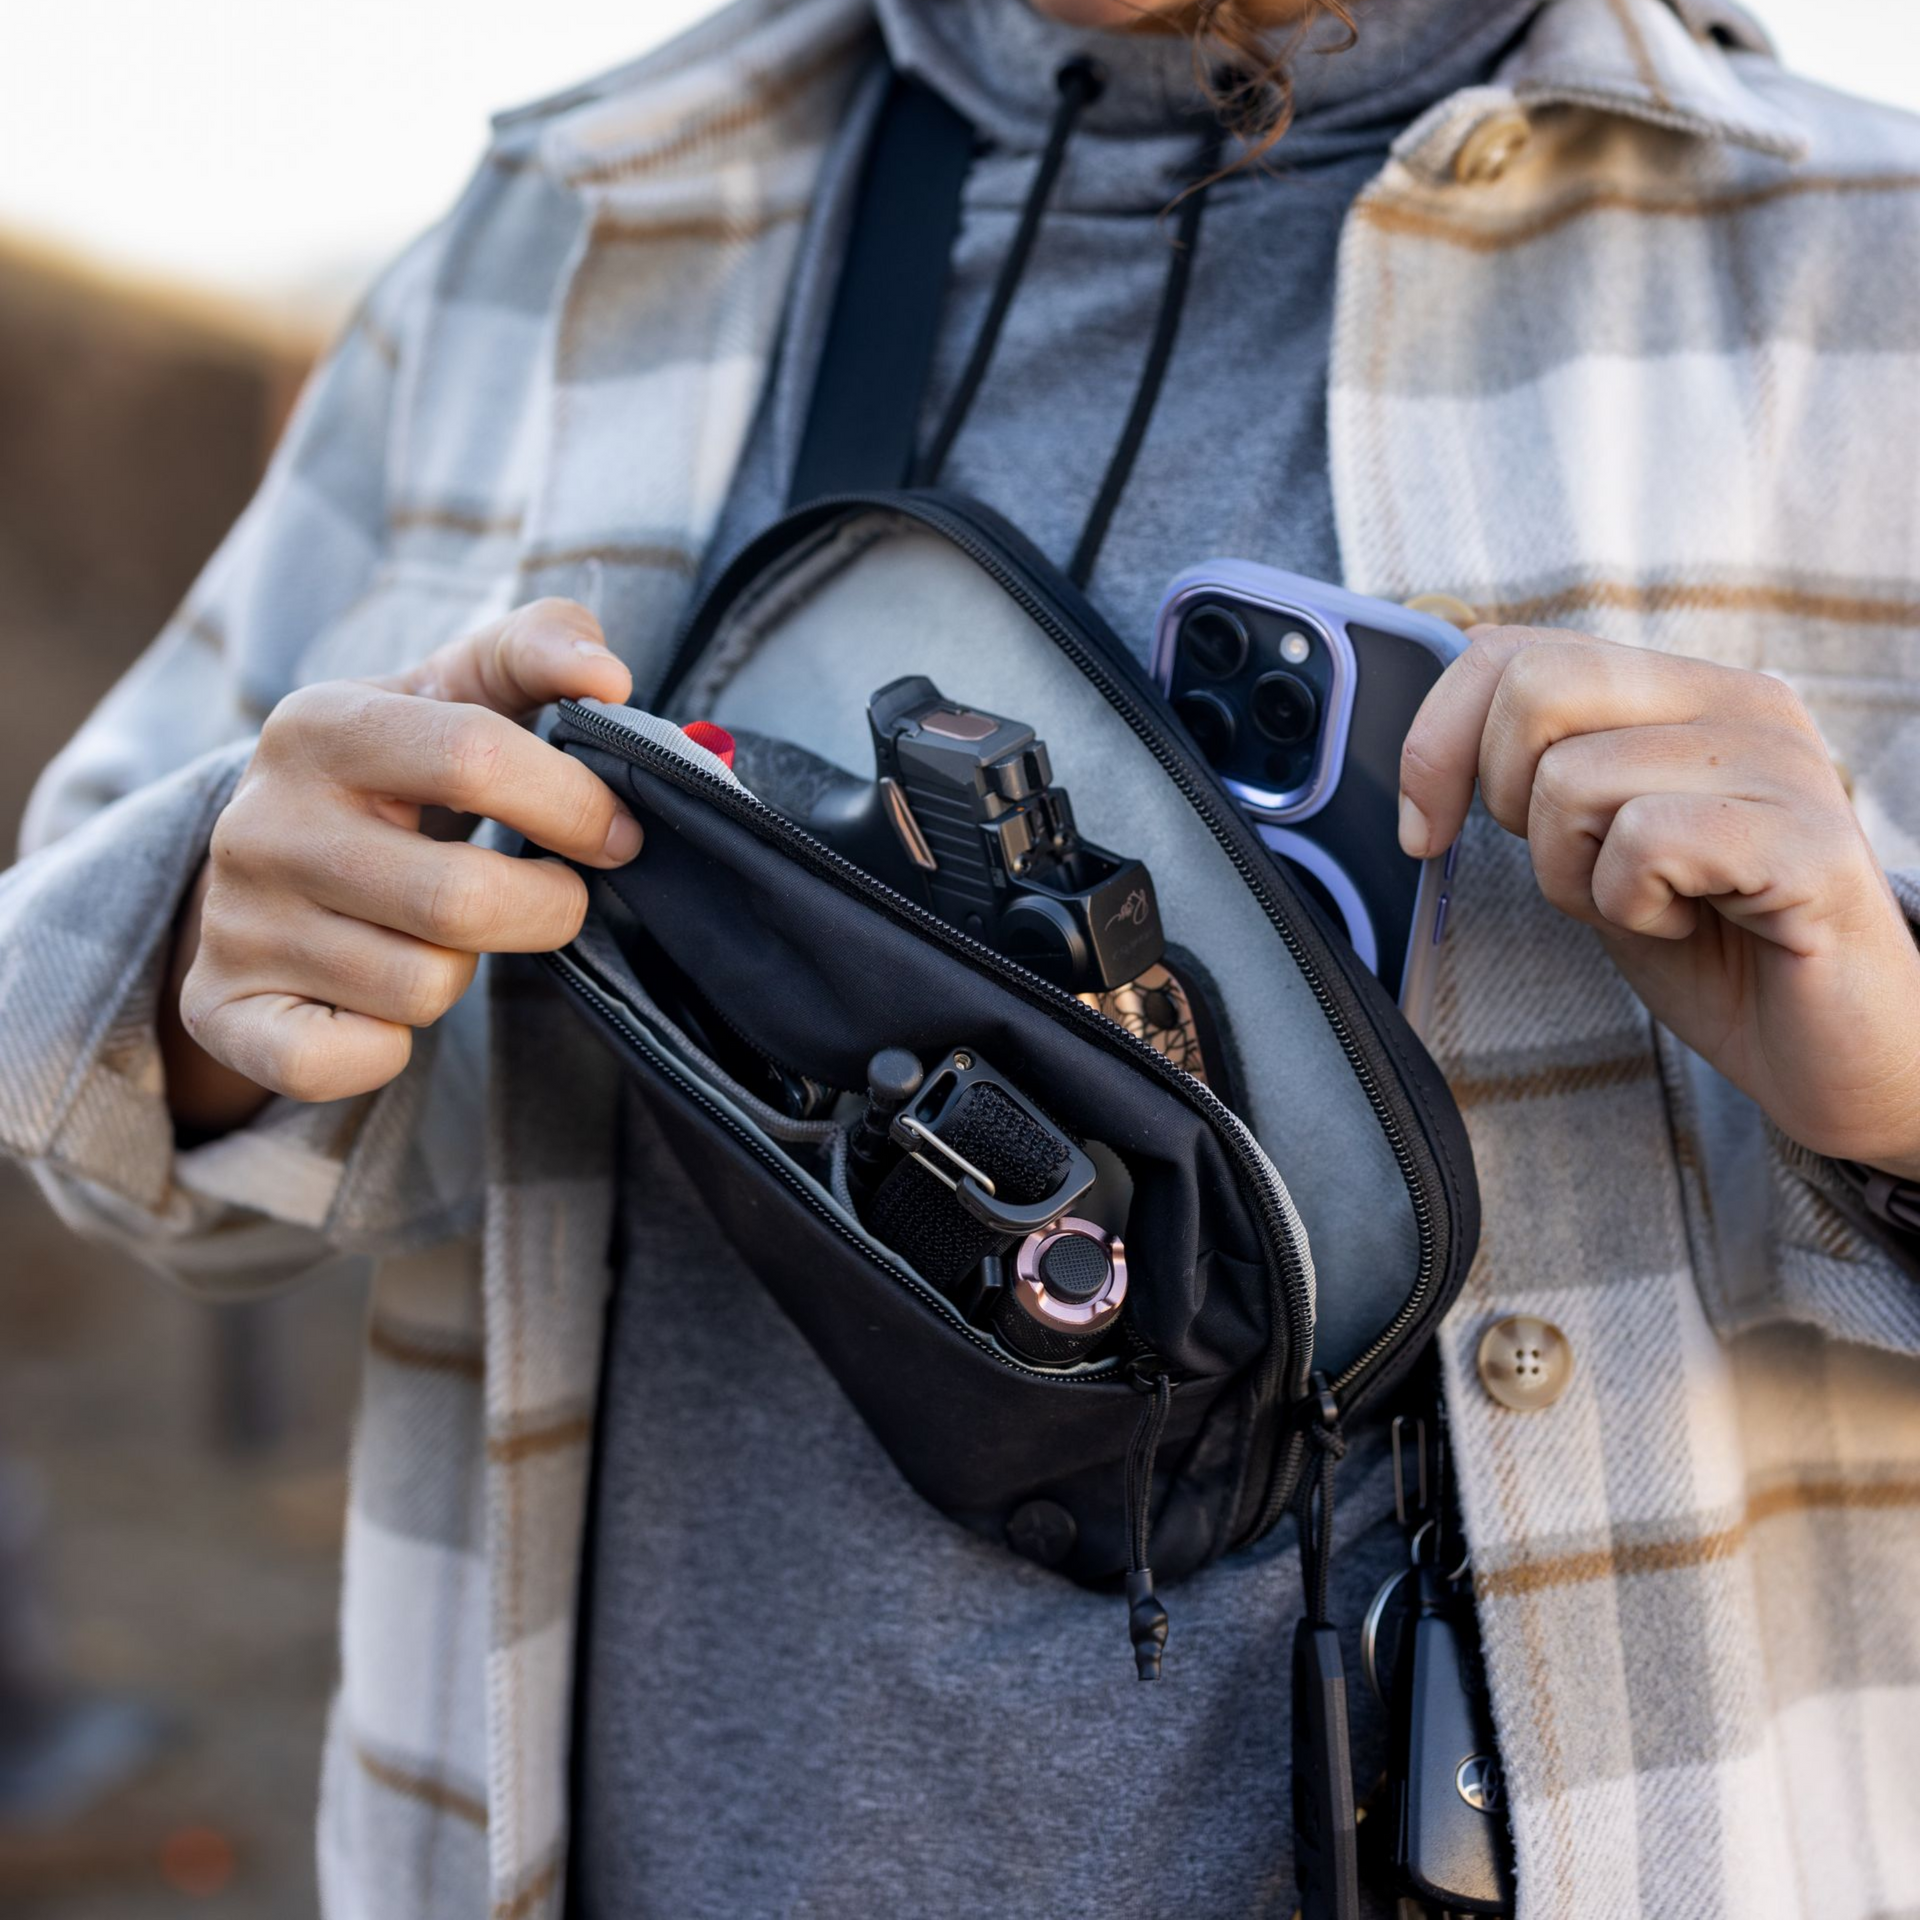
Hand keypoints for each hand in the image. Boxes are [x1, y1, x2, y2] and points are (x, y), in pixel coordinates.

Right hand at [161, 599, 637, 1129]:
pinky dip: (388, 1048)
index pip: (477, 755)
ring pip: (421, 988)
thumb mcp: (457, 688)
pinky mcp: (224, 1009)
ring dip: (463, 972)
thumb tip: (605, 674)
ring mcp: (236, 922)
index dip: (577, 804)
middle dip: (546, 909)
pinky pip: (346, 1061)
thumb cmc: (399, 771)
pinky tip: (381, 1001)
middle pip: (461, 900)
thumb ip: (538, 649)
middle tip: (554, 897)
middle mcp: (261, 823)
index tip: (618, 833)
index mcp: (322, 724)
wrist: (266, 859)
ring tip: (438, 933)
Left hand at [1398, 626, 1919, 1179]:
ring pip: (1572, 780)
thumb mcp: (1594, 848)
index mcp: (1682, 691)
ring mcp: (1779, 762)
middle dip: (1504, 800)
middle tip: (1573, 869)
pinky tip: (1689, 925)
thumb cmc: (1710, 950)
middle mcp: (1738, 702)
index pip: (1513, 650)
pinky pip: (1643, 842)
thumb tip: (1431, 750)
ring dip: (1576, 877)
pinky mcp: (1805, 838)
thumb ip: (1536, 779)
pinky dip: (1632, 908)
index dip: (1437, 740)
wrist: (1833, 1051)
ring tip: (1650, 906)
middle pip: (1535, 686)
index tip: (1428, 828)